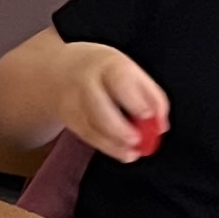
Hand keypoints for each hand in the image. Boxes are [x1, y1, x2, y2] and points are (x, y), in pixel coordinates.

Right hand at [59, 47, 169, 162]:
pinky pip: (86, 135)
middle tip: (137, 141)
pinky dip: (105, 146)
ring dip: (113, 144)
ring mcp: (72, 101)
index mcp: (108, 64)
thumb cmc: (102, 70)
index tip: (148, 116)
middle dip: (119, 128)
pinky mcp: (67, 118)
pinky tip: (119, 151)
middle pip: (99, 107)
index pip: (120, 81)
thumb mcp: (128, 70)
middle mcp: (86, 82)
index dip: (135, 100)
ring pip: (91, 126)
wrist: (58, 69)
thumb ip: (149, 95)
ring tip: (131, 153)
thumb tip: (160, 124)